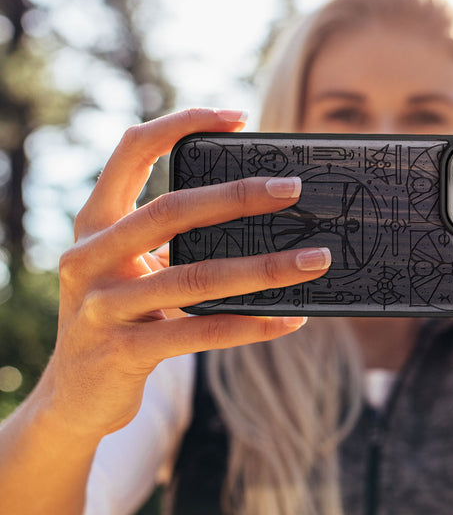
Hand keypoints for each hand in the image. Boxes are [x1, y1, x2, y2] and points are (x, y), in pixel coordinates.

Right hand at [45, 108, 329, 441]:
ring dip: (266, 267)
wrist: (74, 396)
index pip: (133, 150)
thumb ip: (173, 239)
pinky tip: (291, 319)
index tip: (238, 118)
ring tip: (316, 260)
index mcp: (95, 222)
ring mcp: (102, 306)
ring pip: (197, 276)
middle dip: (238, 196)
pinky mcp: (123, 352)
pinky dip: (252, 325)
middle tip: (293, 189)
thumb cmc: (120, 314)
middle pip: (171, 210)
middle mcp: (90, 257)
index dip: (182, 124)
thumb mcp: (132, 267)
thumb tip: (261, 212)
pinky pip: (201, 332)